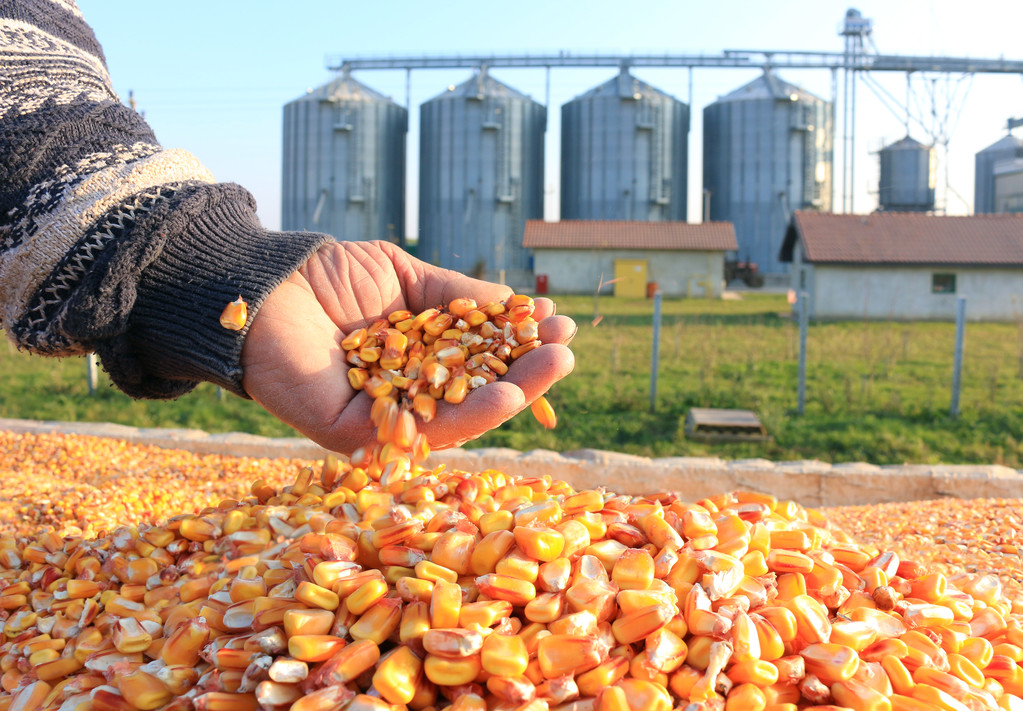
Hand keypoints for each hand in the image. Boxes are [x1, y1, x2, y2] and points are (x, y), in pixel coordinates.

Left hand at [241, 240, 575, 454]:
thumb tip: (515, 306)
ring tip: (554, 368)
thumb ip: (456, 296)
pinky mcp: (355, 435)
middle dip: (525, 374)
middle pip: (474, 394)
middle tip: (567, 350)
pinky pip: (420, 430)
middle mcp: (403, 394)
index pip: (477, 361)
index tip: (556, 324)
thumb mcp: (406, 278)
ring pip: (457, 418)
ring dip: (512, 396)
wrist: (262, 282)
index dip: (517, 346)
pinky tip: (507, 394)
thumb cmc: (329, 276)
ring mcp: (381, 418)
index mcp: (415, 360)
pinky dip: (468, 416)